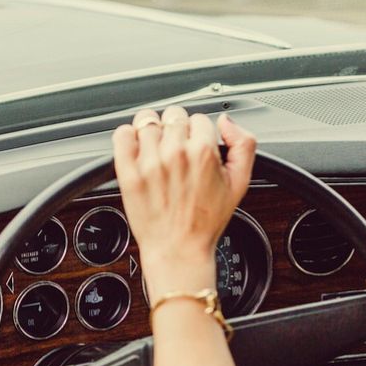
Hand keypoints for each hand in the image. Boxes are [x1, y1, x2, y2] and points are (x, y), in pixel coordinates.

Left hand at [112, 106, 256, 298]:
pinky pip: (122, 134)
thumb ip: (244, 144)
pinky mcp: (128, 172)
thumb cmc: (206, 221)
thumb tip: (226, 121)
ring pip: (148, 121)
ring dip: (153, 132)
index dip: (199, 133)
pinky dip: (127, 136)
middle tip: (177, 152)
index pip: (199, 118)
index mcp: (203, 152)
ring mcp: (149, 162)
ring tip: (157, 152)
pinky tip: (136, 149)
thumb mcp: (240, 182)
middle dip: (177, 131)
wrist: (178, 249)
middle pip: (174, 116)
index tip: (195, 148)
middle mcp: (175, 153)